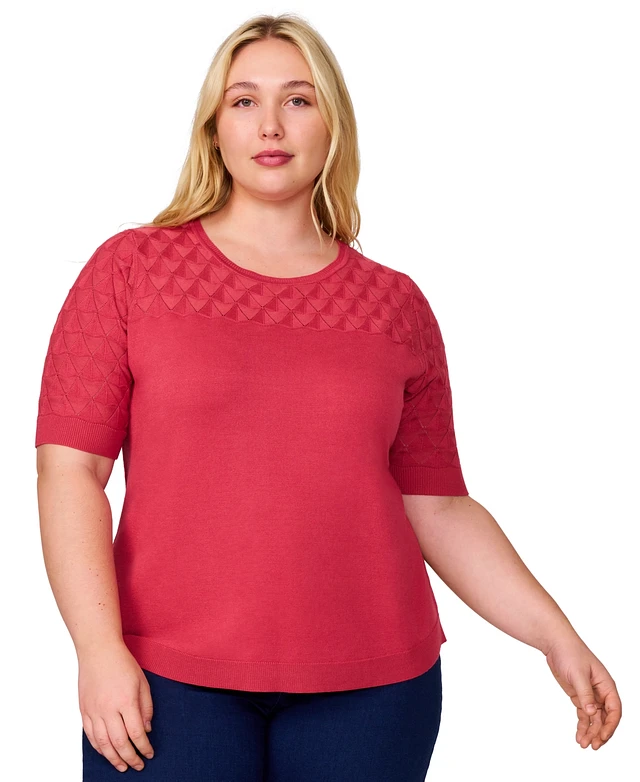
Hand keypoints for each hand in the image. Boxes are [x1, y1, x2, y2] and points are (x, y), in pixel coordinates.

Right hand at [78, 641, 154, 771]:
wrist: (98, 651)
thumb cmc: (122, 663)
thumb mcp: (142, 682)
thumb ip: (146, 707)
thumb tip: (146, 729)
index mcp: (126, 701)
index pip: (136, 733)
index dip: (144, 748)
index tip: (149, 754)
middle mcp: (108, 709)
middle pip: (119, 743)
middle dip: (130, 758)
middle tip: (138, 766)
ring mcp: (94, 711)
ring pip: (102, 743)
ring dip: (113, 758)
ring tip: (122, 766)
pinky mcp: (84, 710)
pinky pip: (90, 735)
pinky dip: (98, 748)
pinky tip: (106, 753)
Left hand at [544, 636, 621, 749]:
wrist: (555, 644)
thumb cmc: (570, 653)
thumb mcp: (578, 674)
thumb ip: (585, 694)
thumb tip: (592, 712)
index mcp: (606, 685)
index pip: (614, 710)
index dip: (610, 725)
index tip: (602, 736)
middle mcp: (601, 692)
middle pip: (605, 718)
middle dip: (600, 733)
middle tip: (592, 746)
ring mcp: (590, 695)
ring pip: (595, 719)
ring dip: (590, 732)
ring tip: (583, 744)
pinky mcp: (579, 696)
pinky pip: (584, 715)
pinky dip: (582, 726)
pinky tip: (579, 735)